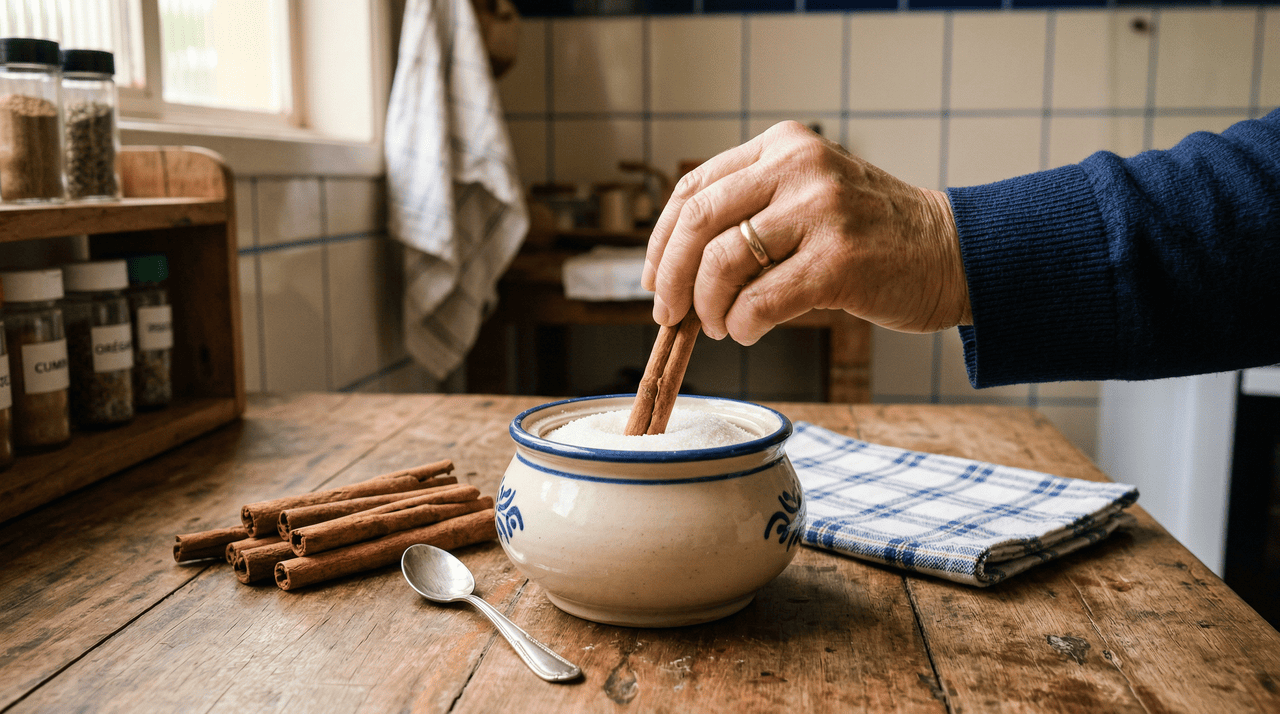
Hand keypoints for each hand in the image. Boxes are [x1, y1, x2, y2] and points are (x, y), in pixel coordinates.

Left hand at [640, 121, 971, 343]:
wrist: (953, 252)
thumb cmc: (872, 236)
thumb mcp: (809, 198)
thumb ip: (752, 214)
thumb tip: (676, 273)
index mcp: (784, 146)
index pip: (694, 189)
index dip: (661, 241)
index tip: (653, 279)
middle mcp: (799, 167)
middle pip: (698, 221)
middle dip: (670, 276)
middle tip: (668, 313)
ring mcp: (821, 211)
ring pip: (723, 262)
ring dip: (708, 306)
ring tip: (721, 326)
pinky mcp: (838, 261)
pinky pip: (760, 301)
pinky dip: (743, 325)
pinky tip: (748, 331)